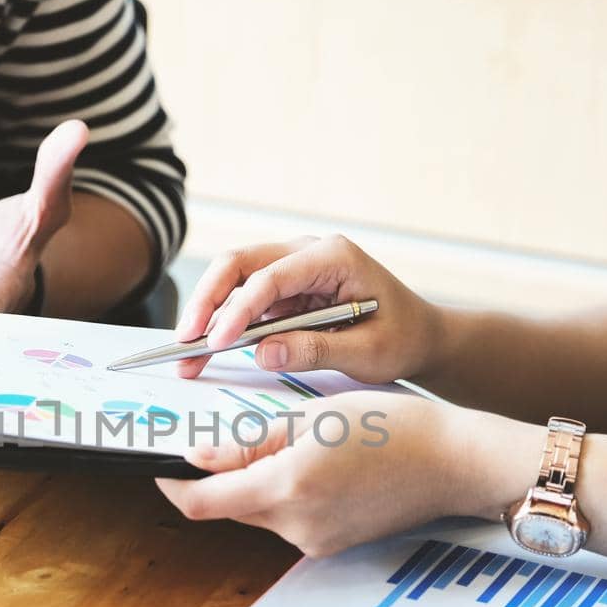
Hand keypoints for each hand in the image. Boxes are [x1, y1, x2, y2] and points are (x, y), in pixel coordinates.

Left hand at [157, 392, 532, 556]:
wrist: (452, 463)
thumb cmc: (391, 425)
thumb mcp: (311, 417)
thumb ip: (247, 441)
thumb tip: (197, 457)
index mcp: (287, 487)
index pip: (202, 503)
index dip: (172, 486)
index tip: (160, 466)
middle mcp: (296, 525)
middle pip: (229, 508)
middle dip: (219, 478)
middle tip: (224, 440)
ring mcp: (314, 542)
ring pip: (258, 513)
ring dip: (256, 484)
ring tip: (291, 445)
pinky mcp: (331, 546)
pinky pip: (288, 520)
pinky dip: (285, 495)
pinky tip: (316, 466)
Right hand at [172, 234, 439, 383]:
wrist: (420, 336)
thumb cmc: (402, 338)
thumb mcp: (367, 351)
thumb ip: (315, 350)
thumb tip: (262, 352)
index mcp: (333, 257)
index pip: (271, 275)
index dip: (239, 309)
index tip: (218, 342)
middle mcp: (307, 252)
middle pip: (239, 263)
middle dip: (208, 301)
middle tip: (185, 340)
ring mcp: (292, 268)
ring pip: (233, 279)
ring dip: (208, 314)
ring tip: (187, 354)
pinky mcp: (283, 289)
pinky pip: (243, 300)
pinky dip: (222, 324)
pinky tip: (205, 350)